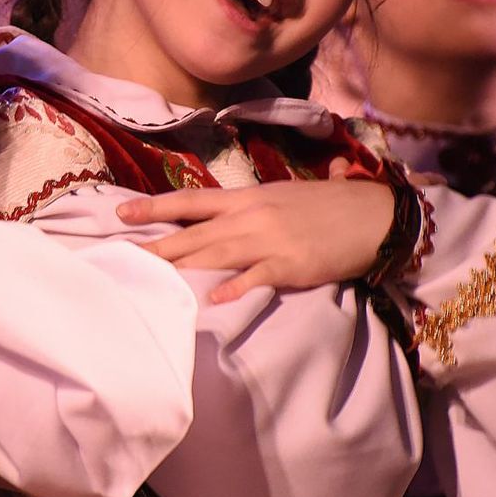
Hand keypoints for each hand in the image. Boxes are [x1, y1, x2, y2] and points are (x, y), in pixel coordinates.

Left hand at [117, 175, 393, 303]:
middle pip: (194, 233)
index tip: (121, 214)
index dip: (155, 208)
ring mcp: (270, 240)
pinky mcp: (290, 264)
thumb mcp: (285, 197)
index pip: (192, 202)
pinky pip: (256, 277)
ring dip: (181, 268)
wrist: (375, 215)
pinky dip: (234, 287)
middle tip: (120, 257)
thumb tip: (227, 217)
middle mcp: (251, 215)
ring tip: (149, 280)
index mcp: (249, 197)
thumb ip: (253, 207)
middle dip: (156, 246)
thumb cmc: (332, 205)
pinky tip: (211, 299)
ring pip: (215, 254)